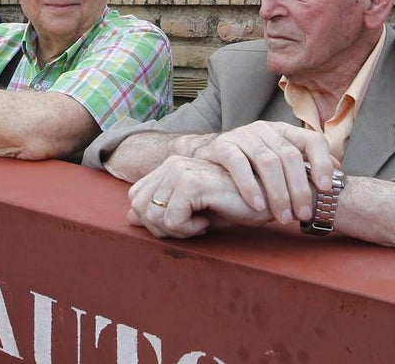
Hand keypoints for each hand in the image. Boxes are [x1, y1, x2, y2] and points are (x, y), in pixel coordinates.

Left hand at [127, 156, 269, 238]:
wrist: (266, 200)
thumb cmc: (232, 205)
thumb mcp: (191, 212)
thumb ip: (160, 212)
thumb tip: (128, 218)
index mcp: (168, 168)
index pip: (136, 200)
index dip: (154, 222)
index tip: (183, 223)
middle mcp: (171, 165)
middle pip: (140, 209)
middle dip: (163, 229)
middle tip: (192, 227)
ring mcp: (179, 170)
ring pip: (152, 217)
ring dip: (177, 231)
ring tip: (202, 222)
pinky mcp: (191, 182)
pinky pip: (171, 219)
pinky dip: (188, 230)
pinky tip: (207, 221)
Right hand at [191, 121, 337, 224]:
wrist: (208, 160)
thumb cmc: (250, 167)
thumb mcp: (279, 163)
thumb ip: (305, 166)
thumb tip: (338, 171)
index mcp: (284, 132)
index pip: (312, 140)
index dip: (322, 162)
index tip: (327, 188)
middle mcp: (265, 130)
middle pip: (289, 155)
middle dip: (299, 188)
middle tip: (304, 215)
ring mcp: (243, 135)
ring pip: (267, 161)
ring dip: (278, 193)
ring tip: (283, 218)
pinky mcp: (222, 146)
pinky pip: (237, 164)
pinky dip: (249, 185)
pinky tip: (257, 205)